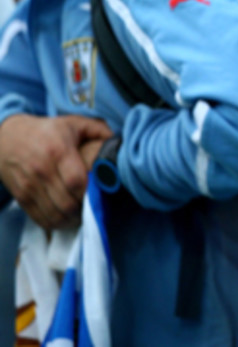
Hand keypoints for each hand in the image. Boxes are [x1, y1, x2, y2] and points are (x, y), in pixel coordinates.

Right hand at [0, 114, 111, 229]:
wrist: (7, 138)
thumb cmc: (47, 130)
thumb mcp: (74, 123)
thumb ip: (99, 130)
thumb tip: (117, 143)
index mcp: (58, 151)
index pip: (76, 181)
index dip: (91, 192)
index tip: (102, 193)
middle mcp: (41, 170)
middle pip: (66, 203)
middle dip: (84, 210)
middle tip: (96, 208)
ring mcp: (29, 186)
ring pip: (54, 215)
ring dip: (72, 220)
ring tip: (84, 215)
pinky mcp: (21, 197)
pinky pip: (40, 218)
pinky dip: (56, 223)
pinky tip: (67, 219)